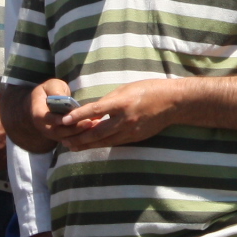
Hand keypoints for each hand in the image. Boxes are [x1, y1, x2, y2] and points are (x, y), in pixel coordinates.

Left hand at [47, 79, 177, 151]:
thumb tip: (93, 111)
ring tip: (73, 146)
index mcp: (122, 102)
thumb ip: (109, 101)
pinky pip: (115, 142)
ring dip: (87, 144)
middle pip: (97, 132)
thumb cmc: (149, 90)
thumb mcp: (126, 89)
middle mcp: (125, 119)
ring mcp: (131, 131)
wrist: (172, 102)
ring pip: (104, 141)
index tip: (64, 120)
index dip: (78, 116)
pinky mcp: (135, 138)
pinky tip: (92, 145)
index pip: (95, 110)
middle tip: (64, 140)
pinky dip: (102, 143)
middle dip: (79, 137)